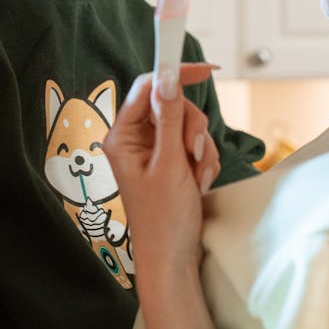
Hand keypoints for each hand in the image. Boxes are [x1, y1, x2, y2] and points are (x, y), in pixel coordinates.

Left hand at [104, 63, 219, 276]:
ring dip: (200, 149)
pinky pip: (193, 143)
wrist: (173, 258)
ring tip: (196, 177)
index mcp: (122, 136)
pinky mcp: (170, 161)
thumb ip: (170, 118)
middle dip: (192, 127)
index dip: (174, 74)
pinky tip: (199, 182)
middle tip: (193, 154)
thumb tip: (167, 77)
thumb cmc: (163, 219)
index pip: (147, 87)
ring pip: (187, 124)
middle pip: (173, 105)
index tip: (205, 69)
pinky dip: (202, 160)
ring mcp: (154, 150)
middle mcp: (135, 139)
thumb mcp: (170, 164)